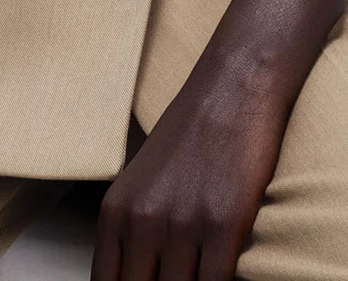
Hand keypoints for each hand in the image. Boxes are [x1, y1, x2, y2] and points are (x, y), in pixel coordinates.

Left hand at [90, 72, 289, 280]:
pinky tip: (219, 279)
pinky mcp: (223, 225)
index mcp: (115, 212)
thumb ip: (133, 232)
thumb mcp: (142, 181)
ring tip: (193, 277)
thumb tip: (139, 274)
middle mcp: (141, 222)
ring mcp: (182, 225)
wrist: (232, 88)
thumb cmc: (190, 133)